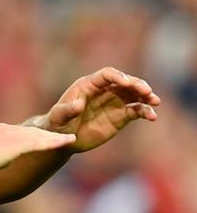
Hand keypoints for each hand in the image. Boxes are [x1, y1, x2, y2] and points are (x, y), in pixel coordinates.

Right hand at [0, 123, 75, 178]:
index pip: (20, 134)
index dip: (36, 137)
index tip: (49, 139)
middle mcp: (4, 131)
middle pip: (32, 133)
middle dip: (50, 136)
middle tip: (67, 139)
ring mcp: (8, 137)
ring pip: (38, 136)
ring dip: (55, 139)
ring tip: (70, 140)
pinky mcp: (11, 146)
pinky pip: (36, 142)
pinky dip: (51, 142)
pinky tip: (63, 142)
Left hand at [40, 67, 160, 152]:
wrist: (63, 137)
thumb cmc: (57, 123)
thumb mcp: (58, 117)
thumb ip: (66, 110)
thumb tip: (79, 104)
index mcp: (87, 85)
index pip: (106, 75)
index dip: (117, 76)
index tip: (126, 82)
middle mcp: (103, 91)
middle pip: (123, 82)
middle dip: (136, 84)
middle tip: (147, 91)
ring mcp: (113, 103)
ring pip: (133, 94)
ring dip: (145, 95)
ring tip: (154, 101)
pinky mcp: (119, 117)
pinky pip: (135, 111)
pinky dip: (145, 111)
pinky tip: (152, 117)